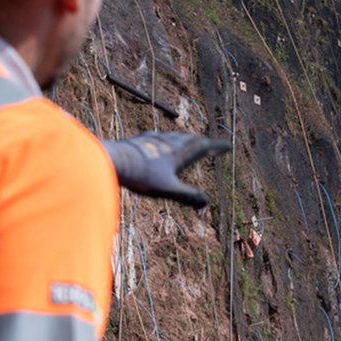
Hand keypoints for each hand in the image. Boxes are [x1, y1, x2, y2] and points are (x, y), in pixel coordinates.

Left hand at [101, 132, 230, 207]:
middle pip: (188, 139)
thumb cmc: (140, 176)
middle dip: (201, 141)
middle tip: (209, 143)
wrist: (112, 160)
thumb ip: (187, 196)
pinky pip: (154, 137)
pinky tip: (155, 137)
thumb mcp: (168, 190)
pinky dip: (161, 138)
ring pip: (171, 137)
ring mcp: (151, 141)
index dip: (216, 147)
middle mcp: (166, 144)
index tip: (228, 146)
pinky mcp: (137, 141)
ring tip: (185, 139)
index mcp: (177, 154)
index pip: (201, 148)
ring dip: (182, 138)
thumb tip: (206, 202)